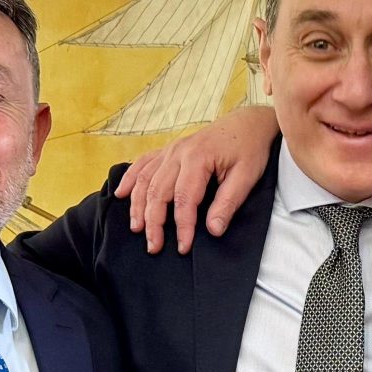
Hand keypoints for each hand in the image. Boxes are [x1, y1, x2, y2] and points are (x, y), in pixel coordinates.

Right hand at [114, 105, 281, 254]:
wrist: (248, 123)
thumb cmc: (250, 150)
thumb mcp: (247, 177)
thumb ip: (228, 203)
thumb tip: (213, 230)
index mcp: (198, 157)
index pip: (184, 199)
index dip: (183, 226)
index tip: (183, 247)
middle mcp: (178, 152)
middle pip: (158, 191)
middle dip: (154, 222)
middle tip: (154, 247)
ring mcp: (170, 150)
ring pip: (145, 179)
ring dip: (138, 206)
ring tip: (137, 229)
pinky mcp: (168, 150)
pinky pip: (143, 164)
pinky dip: (130, 179)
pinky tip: (121, 195)